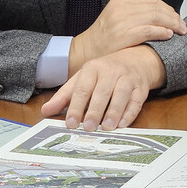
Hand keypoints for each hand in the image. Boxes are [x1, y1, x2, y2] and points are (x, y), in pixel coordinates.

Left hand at [40, 45, 165, 130]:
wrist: (136, 60)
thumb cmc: (104, 73)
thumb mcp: (82, 79)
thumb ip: (65, 96)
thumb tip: (45, 111)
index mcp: (93, 68)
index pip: (83, 88)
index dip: (76, 106)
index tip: (70, 123)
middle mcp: (111, 71)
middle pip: (102, 91)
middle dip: (95, 110)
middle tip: (88, 128)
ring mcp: (128, 78)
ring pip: (121, 94)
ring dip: (114, 112)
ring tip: (106, 127)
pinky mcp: (141, 87)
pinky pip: (136, 100)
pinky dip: (130, 113)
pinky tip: (123, 124)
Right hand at [69, 0, 185, 74]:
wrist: (85, 51)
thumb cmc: (104, 38)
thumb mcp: (117, 17)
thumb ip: (136, 13)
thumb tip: (164, 15)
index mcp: (120, 1)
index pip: (152, 0)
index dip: (168, 8)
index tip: (177, 17)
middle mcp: (121, 8)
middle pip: (156, 7)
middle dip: (173, 17)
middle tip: (182, 26)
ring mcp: (121, 21)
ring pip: (155, 17)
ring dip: (171, 24)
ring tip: (179, 30)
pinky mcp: (123, 34)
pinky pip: (149, 30)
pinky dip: (161, 31)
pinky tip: (168, 35)